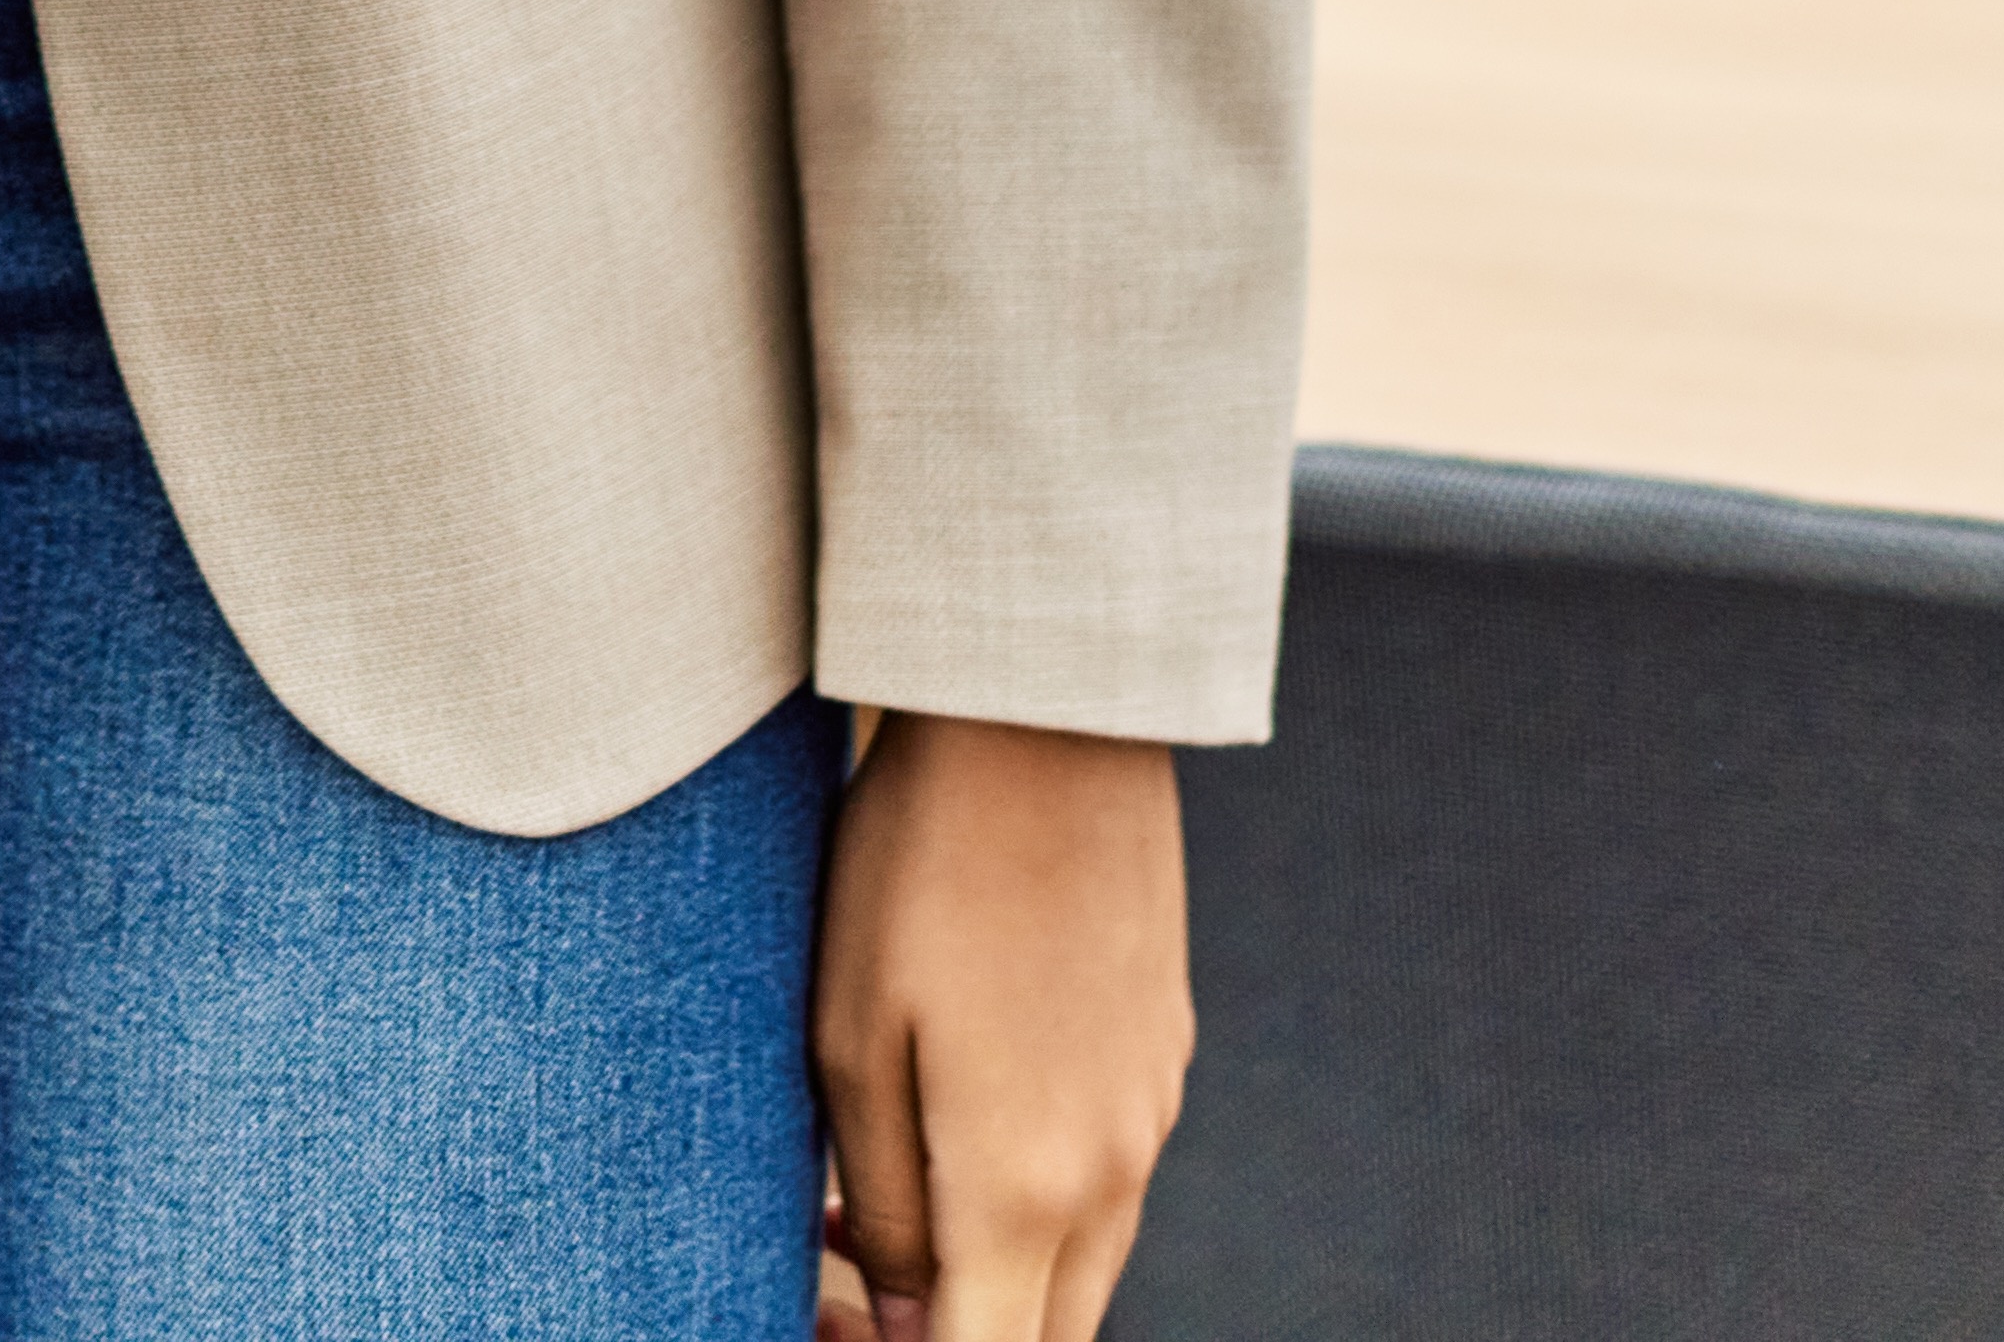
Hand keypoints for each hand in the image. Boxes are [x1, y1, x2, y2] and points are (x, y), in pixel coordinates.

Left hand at [814, 713, 1186, 1341]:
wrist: (1049, 722)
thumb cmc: (919, 871)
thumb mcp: (852, 1043)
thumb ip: (882, 1205)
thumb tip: (897, 1311)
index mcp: (1025, 1190)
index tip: (837, 1323)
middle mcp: (1112, 1172)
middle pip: (1049, 1336)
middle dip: (955, 1331)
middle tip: (848, 1284)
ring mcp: (1153, 1110)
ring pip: (1083, 1262)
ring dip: (995, 1271)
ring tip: (875, 1210)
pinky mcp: (1165, 1050)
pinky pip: (1108, 1177)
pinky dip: (1038, 1200)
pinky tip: (958, 1123)